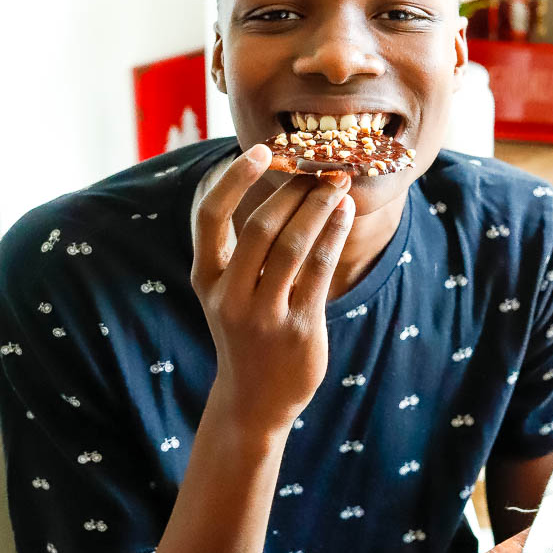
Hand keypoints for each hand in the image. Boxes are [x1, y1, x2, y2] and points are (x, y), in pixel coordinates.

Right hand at [191, 145, 353, 432]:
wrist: (254, 401)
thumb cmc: (245, 332)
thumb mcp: (227, 293)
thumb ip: (242, 248)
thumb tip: (281, 185)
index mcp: (207, 279)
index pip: (210, 217)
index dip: (233, 179)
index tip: (261, 150)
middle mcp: (230, 296)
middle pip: (262, 227)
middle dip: (294, 190)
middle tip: (320, 166)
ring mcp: (265, 315)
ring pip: (294, 246)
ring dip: (319, 207)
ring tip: (338, 183)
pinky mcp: (299, 329)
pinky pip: (320, 271)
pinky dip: (334, 235)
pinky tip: (345, 214)